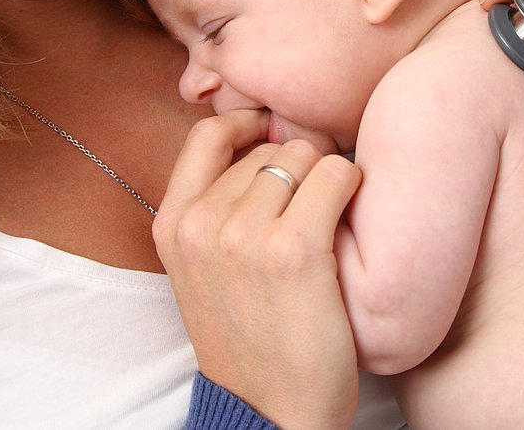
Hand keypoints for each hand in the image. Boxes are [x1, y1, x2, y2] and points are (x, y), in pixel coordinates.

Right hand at [154, 109, 360, 429]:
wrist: (273, 412)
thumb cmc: (251, 339)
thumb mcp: (204, 272)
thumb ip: (214, 210)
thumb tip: (257, 140)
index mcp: (171, 226)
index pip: (207, 134)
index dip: (248, 123)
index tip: (274, 133)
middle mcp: (200, 225)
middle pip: (268, 147)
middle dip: (298, 167)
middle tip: (314, 208)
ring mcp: (243, 236)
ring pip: (304, 156)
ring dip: (327, 180)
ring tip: (330, 224)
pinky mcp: (294, 249)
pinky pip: (336, 176)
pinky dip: (352, 188)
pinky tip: (352, 221)